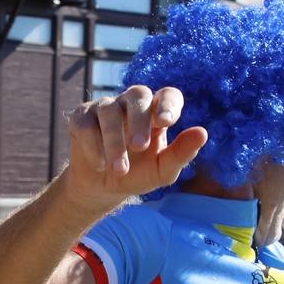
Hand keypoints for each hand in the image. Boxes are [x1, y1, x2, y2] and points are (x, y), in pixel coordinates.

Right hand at [64, 86, 208, 212]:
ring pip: (109, 112)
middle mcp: (131, 103)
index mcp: (156, 111)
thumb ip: (182, 153)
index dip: (168, 104)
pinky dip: (93, 146)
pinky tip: (100, 164)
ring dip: (114, 142)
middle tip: (139, 147)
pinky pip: (86, 124)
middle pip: (137, 95)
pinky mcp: (80, 117)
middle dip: (139, 121)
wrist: (103, 188)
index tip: (165, 122)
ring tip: (119, 169)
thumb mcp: (163, 170)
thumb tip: (202, 133)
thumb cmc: (138, 174)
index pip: (168, 95)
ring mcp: (104, 107)